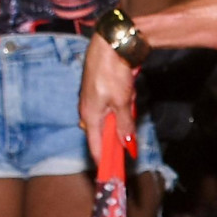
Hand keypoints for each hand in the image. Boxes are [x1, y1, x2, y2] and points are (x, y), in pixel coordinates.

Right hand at [79, 33, 137, 161]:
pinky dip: (121, 105)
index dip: (104, 160)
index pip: (95, 146)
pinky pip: (112, 106)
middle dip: (118, 134)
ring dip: (122, 116)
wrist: (111, 44)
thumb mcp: (122, 102)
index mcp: (89, 116)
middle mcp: (88, 111)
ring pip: (110, 119)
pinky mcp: (100, 92)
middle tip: (128, 128)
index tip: (112, 172)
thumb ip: (124, 125)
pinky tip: (127, 93)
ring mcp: (93, 101)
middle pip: (103, 133)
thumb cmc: (112, 71)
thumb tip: (127, 145)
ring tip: (127, 97)